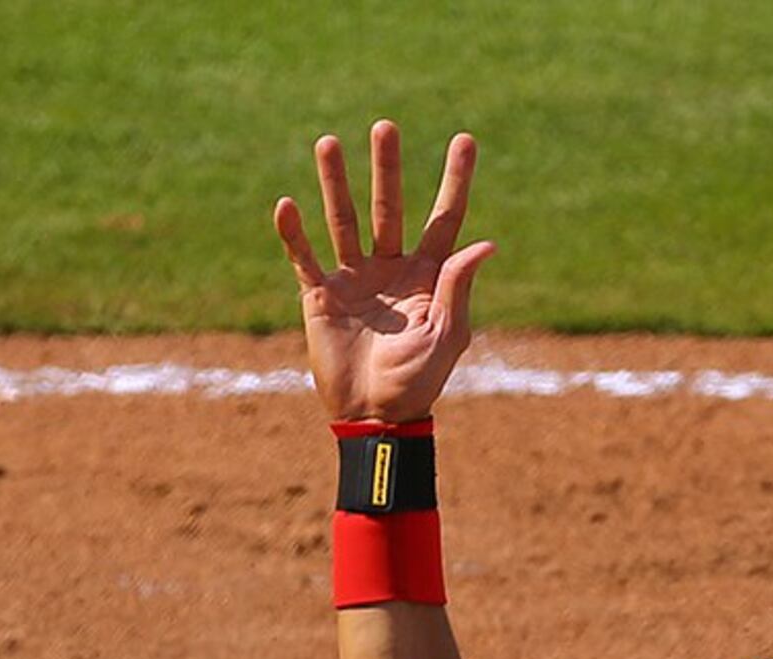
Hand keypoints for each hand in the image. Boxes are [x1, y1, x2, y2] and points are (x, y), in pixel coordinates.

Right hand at [273, 121, 495, 426]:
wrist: (375, 417)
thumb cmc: (419, 382)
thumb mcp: (446, 335)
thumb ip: (457, 287)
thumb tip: (485, 244)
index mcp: (429, 275)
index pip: (444, 218)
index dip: (455, 179)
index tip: (465, 140)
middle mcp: (392, 268)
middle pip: (389, 208)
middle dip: (387, 169)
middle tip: (386, 126)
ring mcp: (355, 278)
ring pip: (343, 220)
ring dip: (335, 183)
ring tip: (328, 143)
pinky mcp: (321, 294)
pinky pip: (305, 257)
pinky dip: (294, 233)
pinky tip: (287, 205)